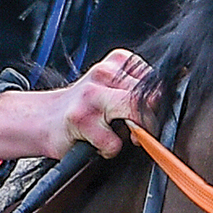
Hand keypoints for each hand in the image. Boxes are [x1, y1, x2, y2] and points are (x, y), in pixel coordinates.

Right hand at [0, 49, 151, 163]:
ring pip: (135, 114)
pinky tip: (96, 142)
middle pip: (148, 97)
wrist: (44, 120)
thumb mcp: (113, 91)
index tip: (149, 116)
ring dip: (131, 134)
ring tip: (114, 134)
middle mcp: (104, 74)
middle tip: (137, 132)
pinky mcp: (81, 119)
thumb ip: (139, 94)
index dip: (157, 104)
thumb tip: (169, 103)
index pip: (155, 81)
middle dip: (150, 121)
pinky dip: (108, 149)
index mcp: (117, 62)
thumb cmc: (83, 109)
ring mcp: (91, 96)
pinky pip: (113, 142)